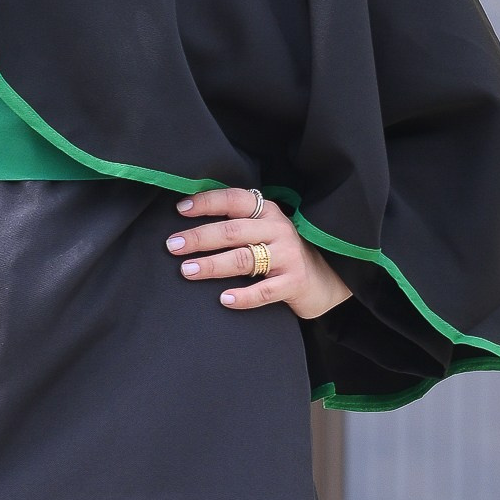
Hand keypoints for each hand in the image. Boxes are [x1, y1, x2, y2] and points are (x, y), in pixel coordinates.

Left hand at [166, 189, 351, 319]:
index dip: (207, 202)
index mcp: (268, 212)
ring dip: (212, 264)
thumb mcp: (265, 229)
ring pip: (244, 259)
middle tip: (172, 245)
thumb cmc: (283, 253)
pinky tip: (223, 299)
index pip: (234, 200)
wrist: (327, 279)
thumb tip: (190, 221)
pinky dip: (243, 296)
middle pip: (232, 231)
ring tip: (187, 271)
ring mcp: (288, 256)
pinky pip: (264, 291)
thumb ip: (239, 222)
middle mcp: (278, 229)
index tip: (180, 209)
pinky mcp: (294, 282)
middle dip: (199, 237)